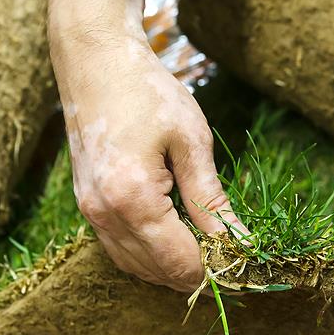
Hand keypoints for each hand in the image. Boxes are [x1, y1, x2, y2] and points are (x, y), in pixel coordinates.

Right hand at [51, 34, 248, 291]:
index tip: (246, 260)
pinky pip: (121, 250)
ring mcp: (90, 213)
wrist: (96, 62)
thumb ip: (211, 199)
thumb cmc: (148, 92)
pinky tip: (176, 233)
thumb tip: (239, 243)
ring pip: (138, 267)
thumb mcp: (191, 142)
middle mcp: (104, 215)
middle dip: (198, 270)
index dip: (217, 269)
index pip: (181, 262)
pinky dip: (151, 253)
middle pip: (159, 272)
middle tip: (233, 250)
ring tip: (209, 242)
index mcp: (132, 199)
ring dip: (174, 265)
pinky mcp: (87, 206)